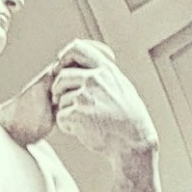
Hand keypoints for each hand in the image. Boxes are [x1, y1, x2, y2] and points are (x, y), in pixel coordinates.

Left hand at [50, 40, 156, 160]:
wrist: (134, 142)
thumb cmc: (130, 119)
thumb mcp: (123, 87)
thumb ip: (105, 75)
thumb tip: (89, 66)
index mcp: (106, 70)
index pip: (77, 48)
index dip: (64, 56)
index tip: (60, 66)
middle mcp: (94, 79)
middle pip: (61, 77)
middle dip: (58, 90)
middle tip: (61, 101)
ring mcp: (85, 96)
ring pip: (61, 101)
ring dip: (67, 112)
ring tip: (84, 122)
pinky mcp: (77, 114)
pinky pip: (61, 118)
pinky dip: (68, 127)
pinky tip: (83, 131)